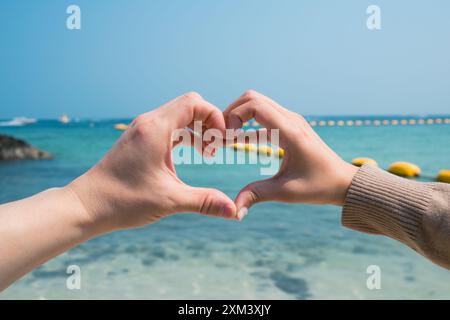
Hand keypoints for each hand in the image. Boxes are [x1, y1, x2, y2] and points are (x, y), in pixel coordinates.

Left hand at [68, 92, 236, 232]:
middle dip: (208, 123)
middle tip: (214, 148)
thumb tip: (234, 211)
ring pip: (178, 115)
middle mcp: (148, 122)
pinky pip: (168, 127)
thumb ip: (205, 201)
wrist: (86, 206)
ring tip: (205, 153)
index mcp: (156, 129)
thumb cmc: (123, 201)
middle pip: (188, 105)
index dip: (214, 116)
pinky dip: (184, 135)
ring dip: (196, 129)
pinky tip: (190, 154)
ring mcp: (142, 130)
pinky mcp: (139, 140)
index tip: (221, 141)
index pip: (194, 102)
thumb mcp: (169, 201)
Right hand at [223, 90, 357, 215]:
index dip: (233, 116)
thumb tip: (234, 210)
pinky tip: (238, 141)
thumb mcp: (287, 192)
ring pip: (257, 103)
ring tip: (225, 139)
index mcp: (290, 132)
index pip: (255, 105)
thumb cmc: (319, 186)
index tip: (225, 139)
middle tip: (220, 135)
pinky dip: (247, 124)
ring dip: (238, 116)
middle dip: (231, 112)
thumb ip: (257, 195)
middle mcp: (290, 120)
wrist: (343, 182)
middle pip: (252, 98)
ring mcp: (290, 120)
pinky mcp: (289, 126)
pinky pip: (263, 116)